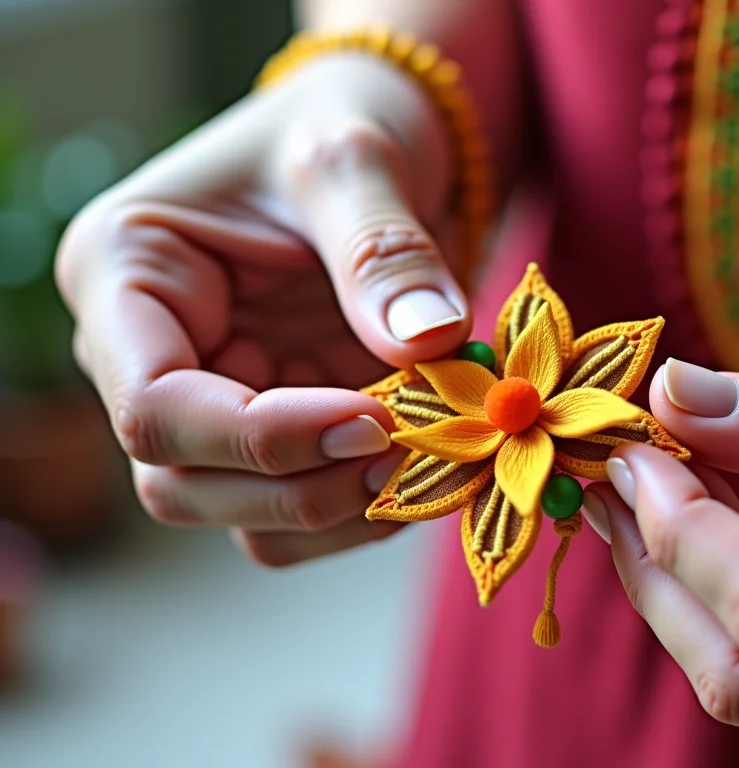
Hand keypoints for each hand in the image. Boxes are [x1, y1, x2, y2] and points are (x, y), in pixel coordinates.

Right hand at [56, 54, 471, 565]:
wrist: (376, 140)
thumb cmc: (341, 124)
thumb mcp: (356, 158)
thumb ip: (383, 249)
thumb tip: (427, 341)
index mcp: (127, 276)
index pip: (153, 405)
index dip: (259, 437)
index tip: (371, 420)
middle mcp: (149, 354)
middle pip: (180, 484)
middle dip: (299, 488)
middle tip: (407, 451)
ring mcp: (212, 401)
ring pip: (239, 515)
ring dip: (335, 511)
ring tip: (426, 459)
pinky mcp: (277, 430)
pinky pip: (300, 508)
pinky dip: (362, 508)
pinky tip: (425, 466)